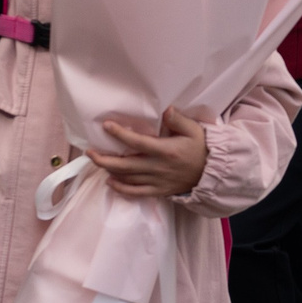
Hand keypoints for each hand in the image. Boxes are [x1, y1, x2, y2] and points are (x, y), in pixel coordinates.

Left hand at [92, 107, 210, 197]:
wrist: (211, 173)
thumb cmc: (201, 148)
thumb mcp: (194, 130)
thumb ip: (178, 120)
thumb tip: (165, 110)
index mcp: (165, 150)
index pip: (137, 142)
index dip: (120, 134)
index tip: (106, 126)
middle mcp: (157, 167)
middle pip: (124, 165)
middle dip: (103, 159)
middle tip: (89, 152)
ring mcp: (156, 181)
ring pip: (126, 178)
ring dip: (109, 170)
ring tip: (97, 161)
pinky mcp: (158, 191)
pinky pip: (135, 192)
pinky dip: (121, 188)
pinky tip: (111, 181)